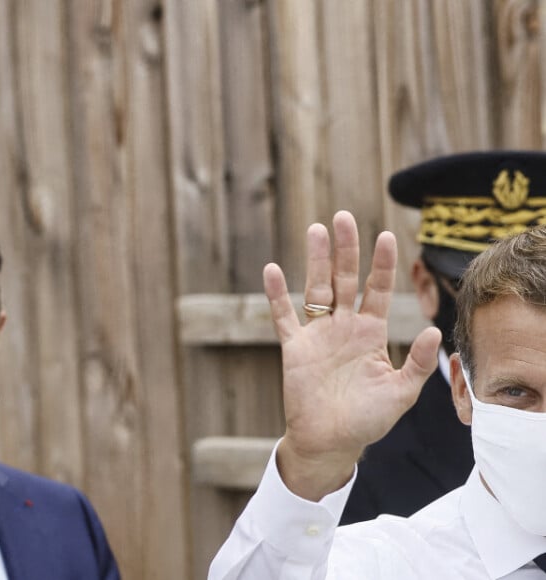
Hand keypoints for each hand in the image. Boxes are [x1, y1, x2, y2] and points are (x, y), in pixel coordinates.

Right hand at [264, 211, 440, 499]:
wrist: (331, 441)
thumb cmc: (367, 420)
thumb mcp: (401, 393)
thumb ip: (418, 363)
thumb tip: (432, 330)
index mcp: (371, 333)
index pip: (377, 290)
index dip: (382, 264)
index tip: (386, 236)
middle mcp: (344, 327)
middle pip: (345, 279)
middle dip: (346, 250)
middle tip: (344, 217)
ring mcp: (318, 335)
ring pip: (316, 289)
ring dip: (316, 261)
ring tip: (317, 230)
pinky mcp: (294, 347)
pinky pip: (284, 316)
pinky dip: (277, 296)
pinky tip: (272, 270)